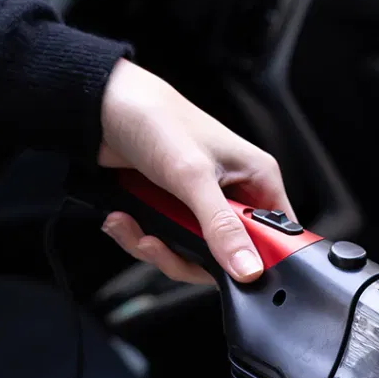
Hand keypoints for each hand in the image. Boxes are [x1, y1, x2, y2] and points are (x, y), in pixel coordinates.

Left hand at [98, 58, 292, 283]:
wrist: (101, 107)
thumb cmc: (156, 118)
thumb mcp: (193, 177)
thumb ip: (221, 228)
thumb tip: (249, 269)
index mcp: (256, 178)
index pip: (277, 235)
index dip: (259, 259)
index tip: (232, 271)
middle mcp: (233, 193)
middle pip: (230, 254)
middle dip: (189, 258)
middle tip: (163, 246)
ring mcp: (200, 204)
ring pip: (193, 255)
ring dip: (158, 250)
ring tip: (136, 230)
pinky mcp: (171, 210)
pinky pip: (166, 244)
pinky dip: (140, 239)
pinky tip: (124, 220)